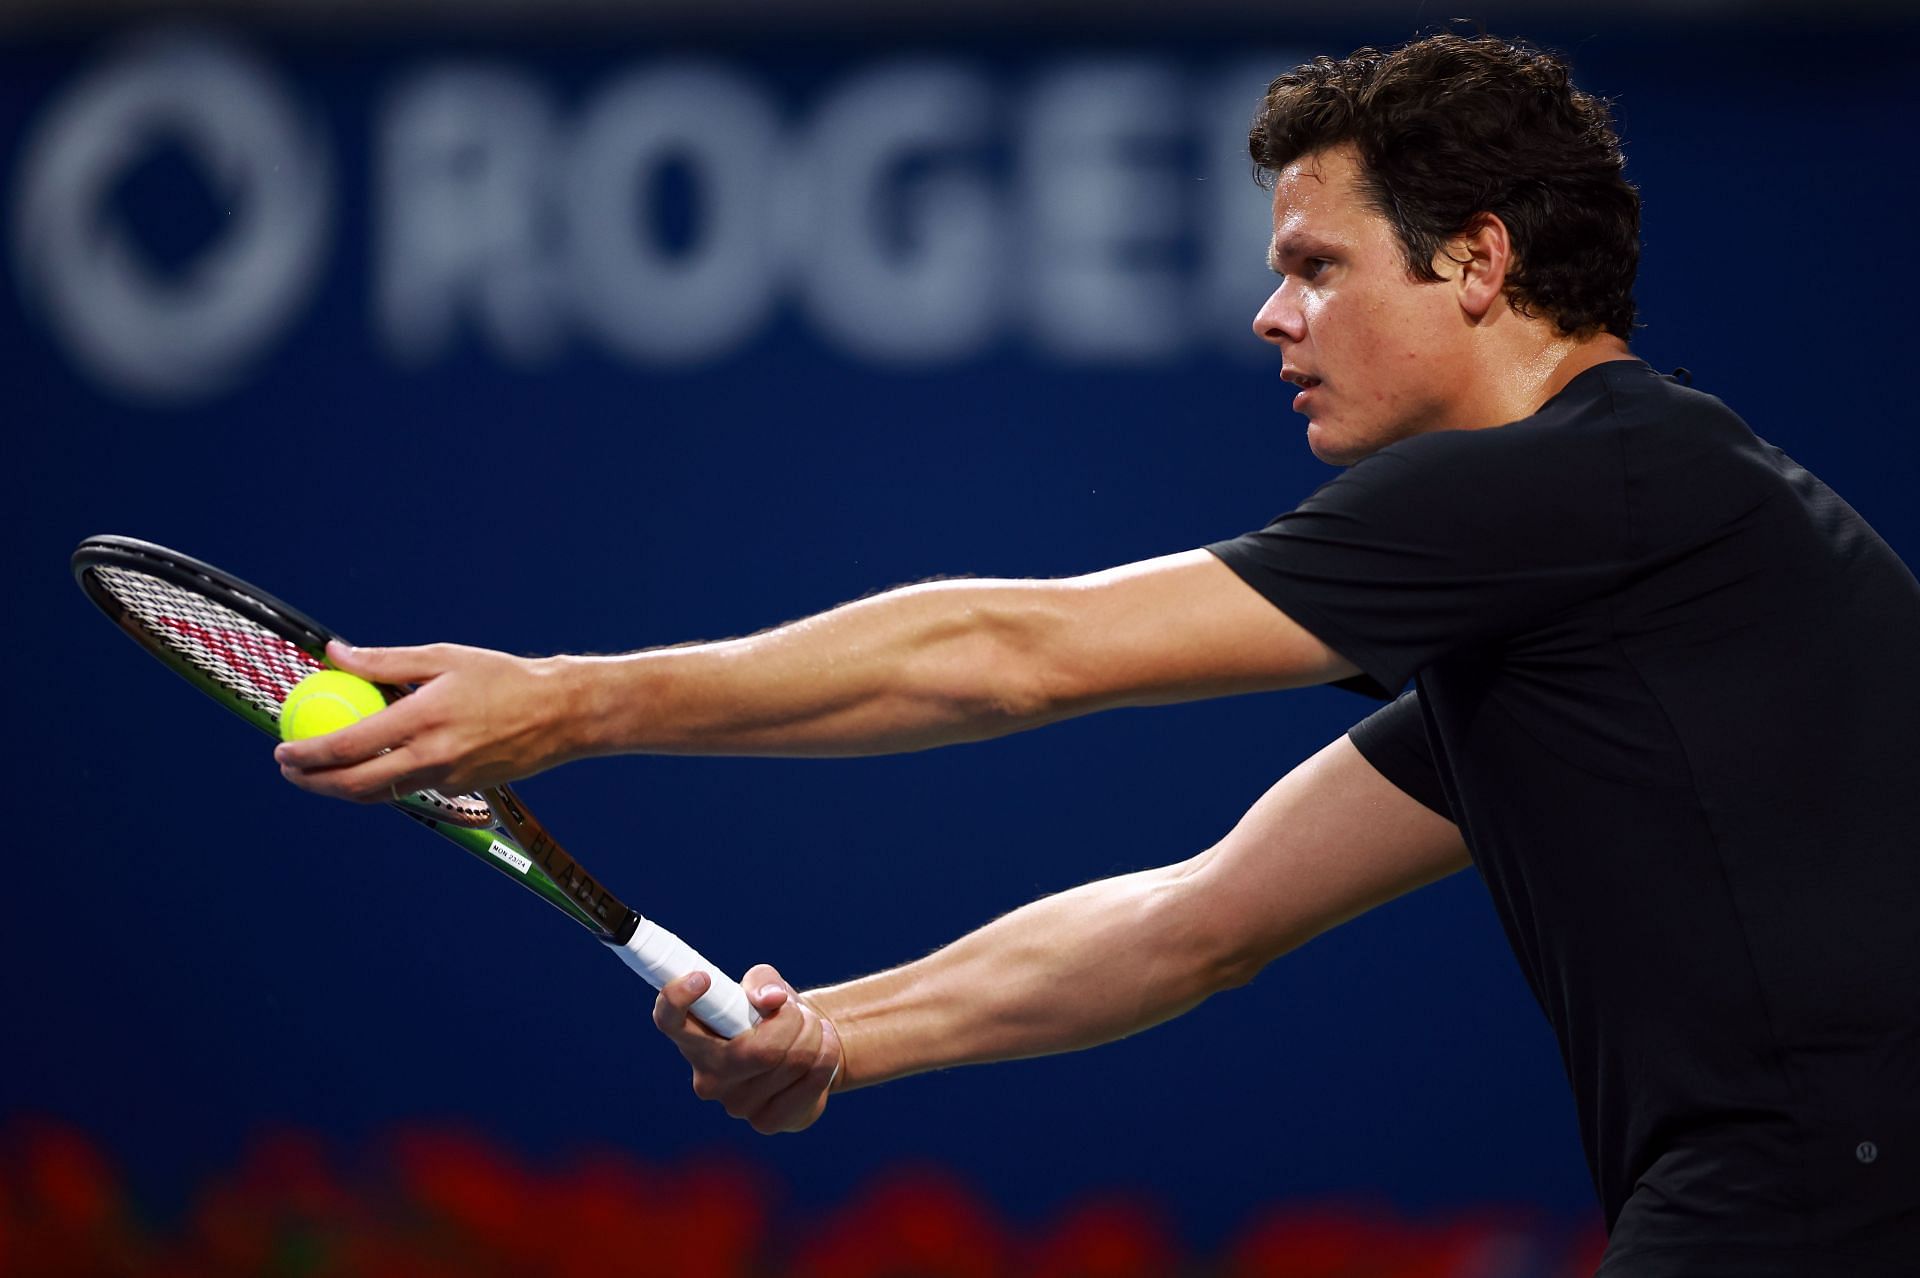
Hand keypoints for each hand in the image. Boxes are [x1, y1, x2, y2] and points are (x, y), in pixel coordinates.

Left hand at [274, 639, 578, 800]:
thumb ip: (385, 661)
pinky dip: (382, 781)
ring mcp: (446, 778)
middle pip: (354, 785)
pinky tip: (373, 764)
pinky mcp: (459, 789)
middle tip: (291, 770)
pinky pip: (408, 788)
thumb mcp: (443, 657)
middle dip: (312, 782)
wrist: (559, 714)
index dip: (307, 754)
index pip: (348, 746)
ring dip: (342, 787)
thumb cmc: (503, 678)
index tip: (283, 750)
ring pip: (379, 794)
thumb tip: (336, 654)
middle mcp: (432, 757)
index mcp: (423, 720)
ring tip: (321, 773)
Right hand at [655, 963, 842, 1133]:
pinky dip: (827, 1055)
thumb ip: (764, 982)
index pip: (669, 1020)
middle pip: (761, 1050)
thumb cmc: (773, 1013)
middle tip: (798, 1012)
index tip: (702, 978)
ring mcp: (735, 1105)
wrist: (804, 1049)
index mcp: (694, 1038)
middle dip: (794, 1021)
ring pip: (793, 1061)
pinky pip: (811, 1082)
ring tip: (812, 1028)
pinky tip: (824, 1047)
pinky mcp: (767, 1122)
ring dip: (814, 1034)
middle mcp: (707, 1077)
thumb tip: (773, 1000)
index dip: (677, 999)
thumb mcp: (766, 986)